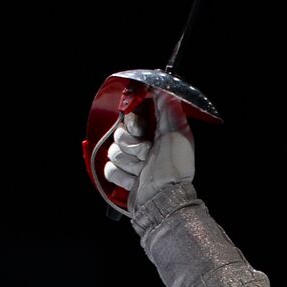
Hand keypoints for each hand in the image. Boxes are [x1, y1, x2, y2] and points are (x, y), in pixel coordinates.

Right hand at [103, 91, 195, 216]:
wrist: (164, 200)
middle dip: (131, 144)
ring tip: (143, 171)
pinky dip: (122, 177)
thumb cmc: (174, 168)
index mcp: (156, 132)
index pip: (132, 116)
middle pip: (120, 133)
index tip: (140, 129)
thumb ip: (168, 109)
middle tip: (146, 153)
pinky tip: (136, 182)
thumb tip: (161, 87)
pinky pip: (109, 169)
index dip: (133, 121)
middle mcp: (143, 145)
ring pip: (113, 151)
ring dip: (129, 163)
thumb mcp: (177, 134)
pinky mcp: (123, 177)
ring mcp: (132, 161)